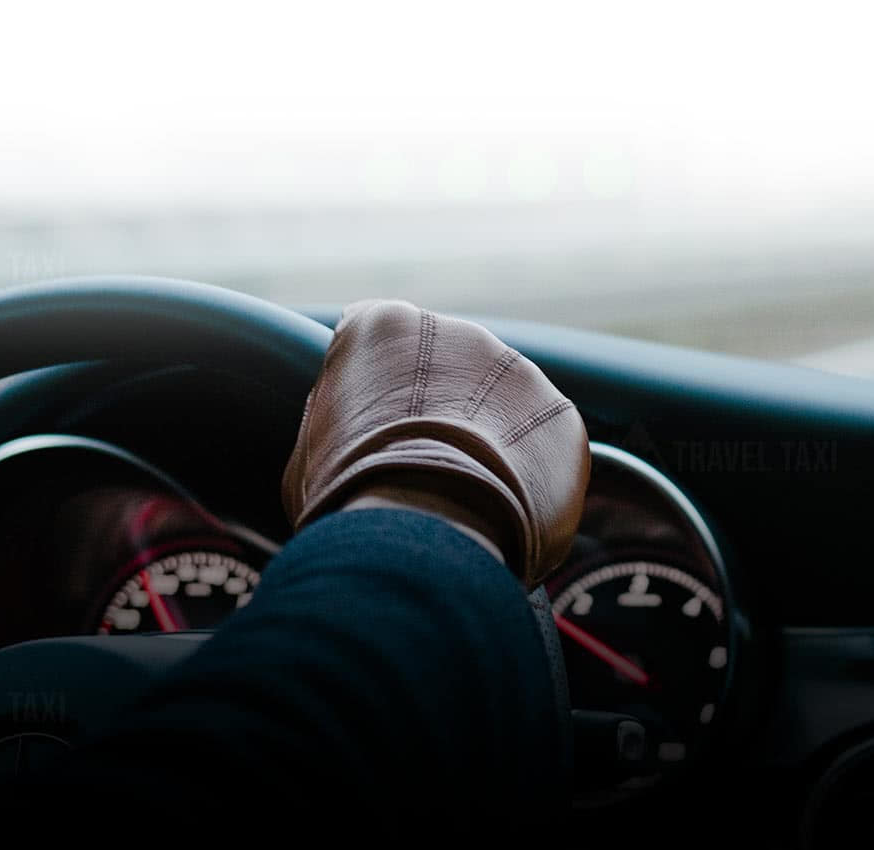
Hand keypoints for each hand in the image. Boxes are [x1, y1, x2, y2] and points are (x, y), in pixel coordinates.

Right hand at [283, 301, 589, 585]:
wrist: (425, 533)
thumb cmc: (350, 497)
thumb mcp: (312, 449)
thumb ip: (338, 416)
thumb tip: (346, 423)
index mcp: (385, 327)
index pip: (382, 346)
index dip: (378, 396)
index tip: (374, 436)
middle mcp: (459, 333)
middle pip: (450, 373)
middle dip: (441, 417)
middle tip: (422, 475)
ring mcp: (520, 373)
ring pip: (502, 409)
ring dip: (489, 445)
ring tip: (463, 503)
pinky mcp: (561, 420)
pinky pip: (543, 449)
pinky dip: (528, 480)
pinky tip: (501, 516)